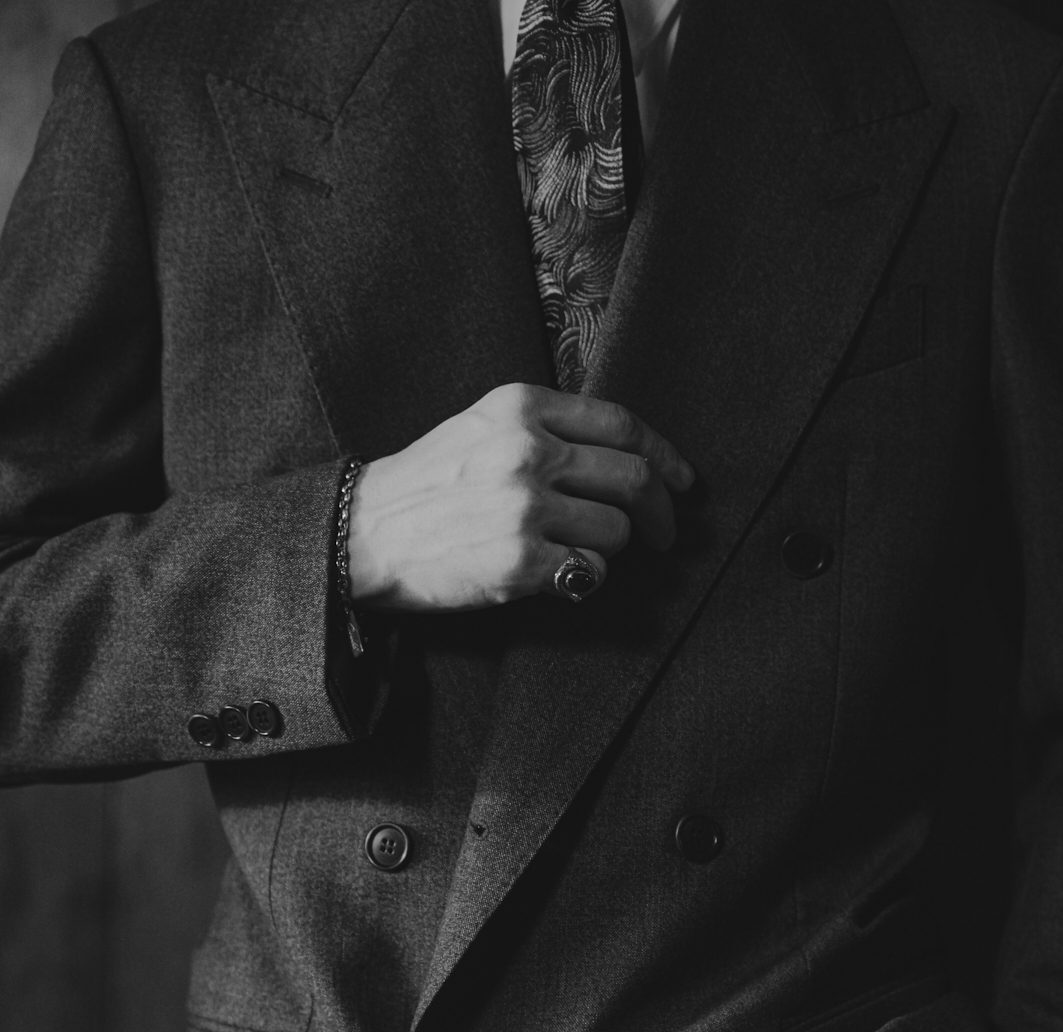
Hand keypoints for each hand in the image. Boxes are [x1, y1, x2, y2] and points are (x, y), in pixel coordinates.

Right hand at [347, 383, 693, 611]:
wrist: (365, 533)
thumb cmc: (428, 484)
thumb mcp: (483, 426)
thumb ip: (548, 428)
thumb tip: (627, 455)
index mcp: (521, 407)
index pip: (622, 424)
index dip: (665, 455)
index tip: (683, 480)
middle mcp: (526, 451)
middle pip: (634, 477)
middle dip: (662, 512)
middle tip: (664, 535)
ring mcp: (523, 508)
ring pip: (617, 530)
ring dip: (613, 549)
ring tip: (583, 553)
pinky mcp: (519, 563)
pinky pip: (590, 572)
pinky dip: (587, 578)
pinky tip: (562, 576)